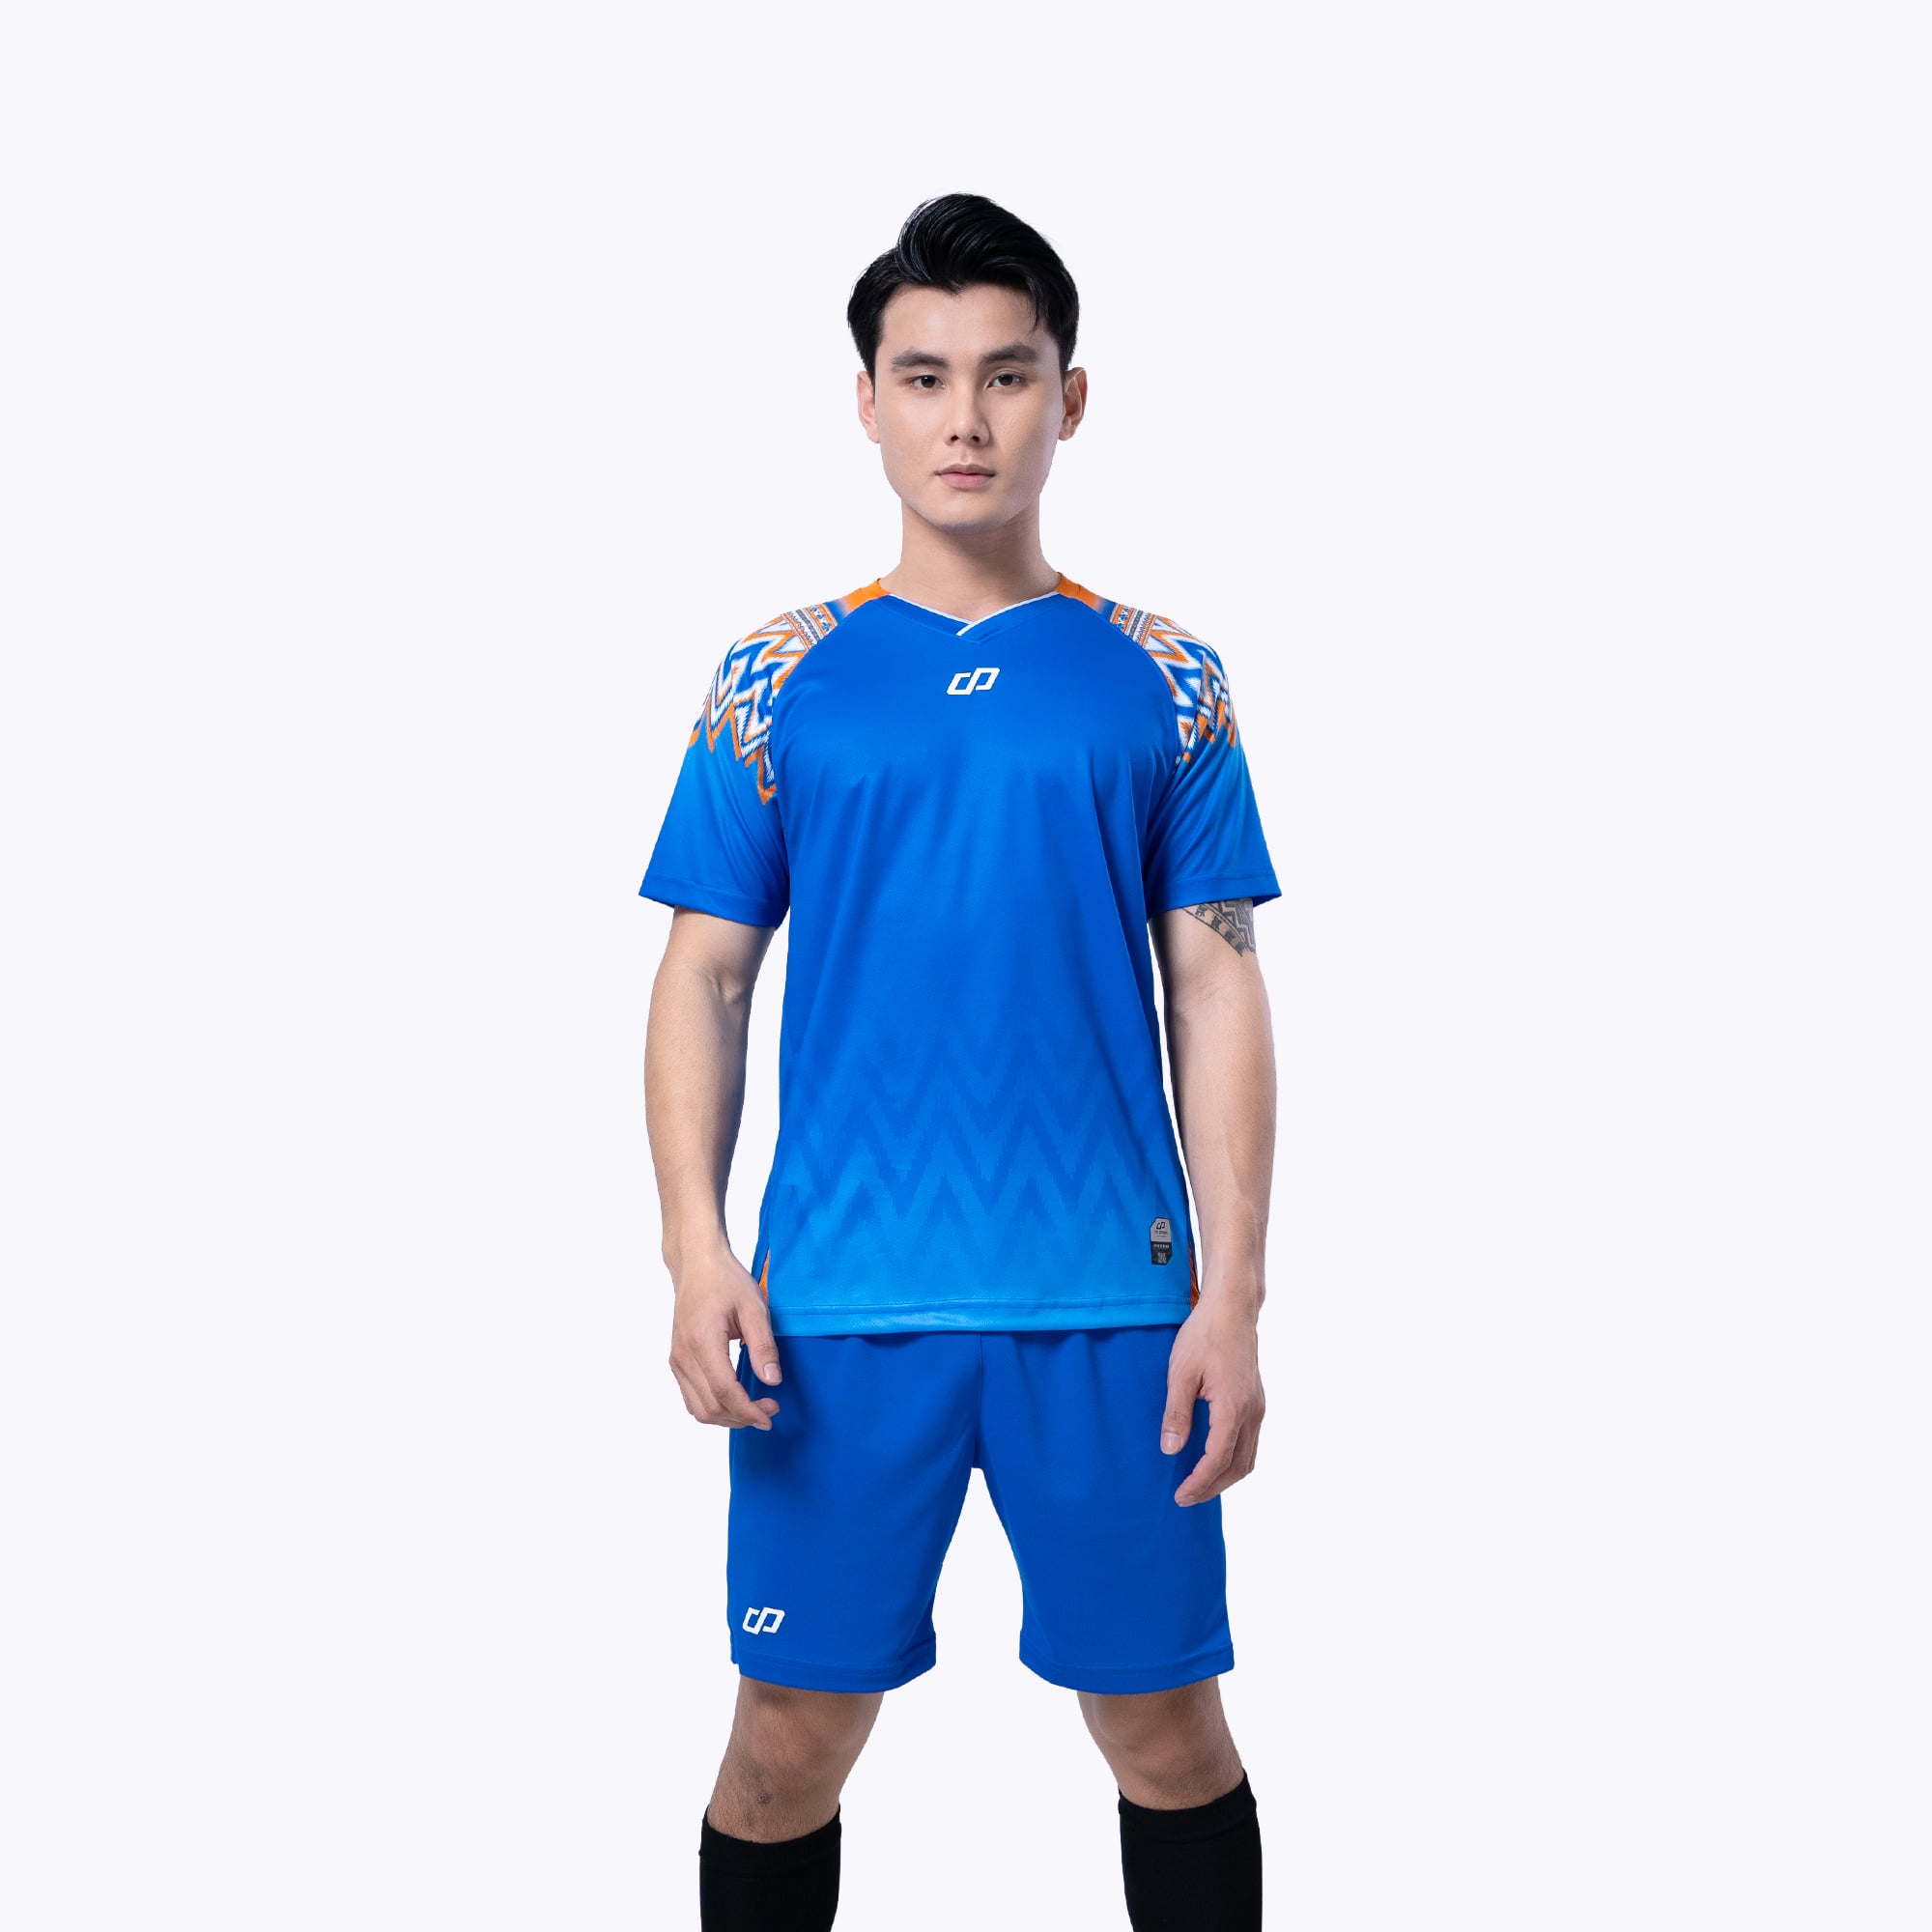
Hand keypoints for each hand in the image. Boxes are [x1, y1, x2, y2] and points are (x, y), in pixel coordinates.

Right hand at [667, 1242, 782, 1429]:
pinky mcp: (677, 1360)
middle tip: (770, 1409)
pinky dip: (713, 1407)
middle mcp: (683, 1355)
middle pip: (710, 1407)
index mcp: (702, 1341)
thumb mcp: (754, 1307)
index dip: (749, 1411)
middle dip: (742, 1417)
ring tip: (754, 1409)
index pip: (724, 1392)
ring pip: (698, 1409)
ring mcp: (676, 1360)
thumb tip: (772, 1381)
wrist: (697, 1265)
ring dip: (727, 1418)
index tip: (771, 1415)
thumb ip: (763, 1346)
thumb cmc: (725, 1281)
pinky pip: (691, 1398)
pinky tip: (735, 1401)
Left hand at [1161, 1297, 1264, 1504]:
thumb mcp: (1180, 1373)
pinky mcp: (1256, 1401)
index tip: (1181, 1495)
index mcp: (1233, 1408)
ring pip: (1248, 1457)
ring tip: (1199, 1485)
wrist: (1232, 1309)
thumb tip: (1170, 1449)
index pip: (1217, 1459)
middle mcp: (1252, 1412)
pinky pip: (1250, 1442)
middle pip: (1238, 1466)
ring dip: (1225, 1477)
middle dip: (1213, 1487)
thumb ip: (1177, 1413)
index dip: (1199, 1482)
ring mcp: (1257, 1407)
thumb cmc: (1204, 1336)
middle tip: (1186, 1498)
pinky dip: (1234, 1460)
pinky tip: (1214, 1459)